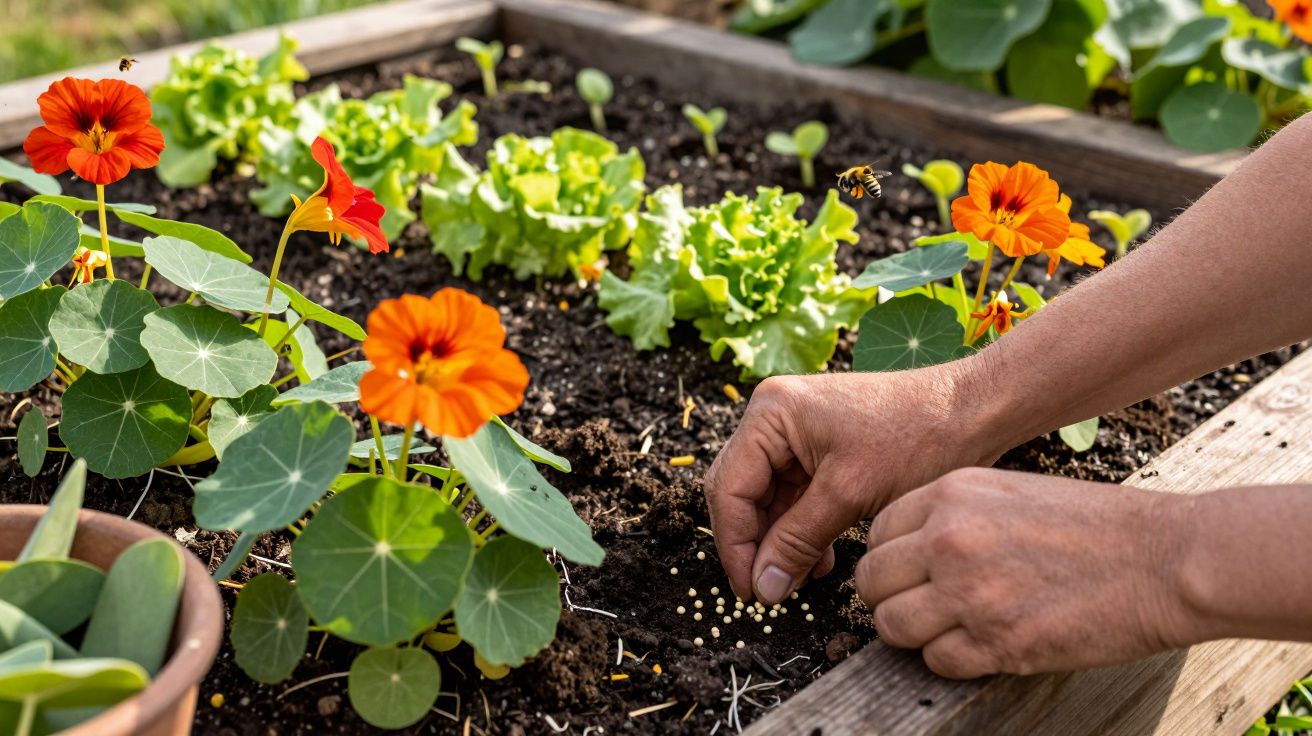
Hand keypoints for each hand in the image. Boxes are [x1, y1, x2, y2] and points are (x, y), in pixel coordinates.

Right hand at [704, 363, 994, 604]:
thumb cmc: (916, 437)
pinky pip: (794, 494)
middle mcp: (774, 415)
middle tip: (766, 592)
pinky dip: (801, 528)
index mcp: (771, 413)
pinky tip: (819, 561)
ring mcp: (796, 430)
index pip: (730, 488)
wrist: (972, 410)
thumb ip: (798, 541)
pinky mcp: (819, 445)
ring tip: (799, 580)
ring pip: (768, 498)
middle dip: (755, 544)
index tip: (750, 591)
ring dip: (780, 540)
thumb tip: (763, 588)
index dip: (735, 545)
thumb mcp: (850, 494)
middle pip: (742, 492)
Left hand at [858, 467, 1198, 677]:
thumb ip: (956, 514)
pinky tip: (982, 644)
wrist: (1165, 559)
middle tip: (918, 606)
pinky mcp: (998, 642)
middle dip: (889, 597)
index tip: (905, 573)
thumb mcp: (1012, 491)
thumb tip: (913, 548)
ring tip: (946, 628)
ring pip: (893, 626)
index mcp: (953, 494)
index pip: (877, 533)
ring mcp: (971, 593)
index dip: (889, 558)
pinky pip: (937, 661)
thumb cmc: (1099, 525)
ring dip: (913, 633)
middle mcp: (950, 539)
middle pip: (873, 581)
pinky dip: (952, 660)